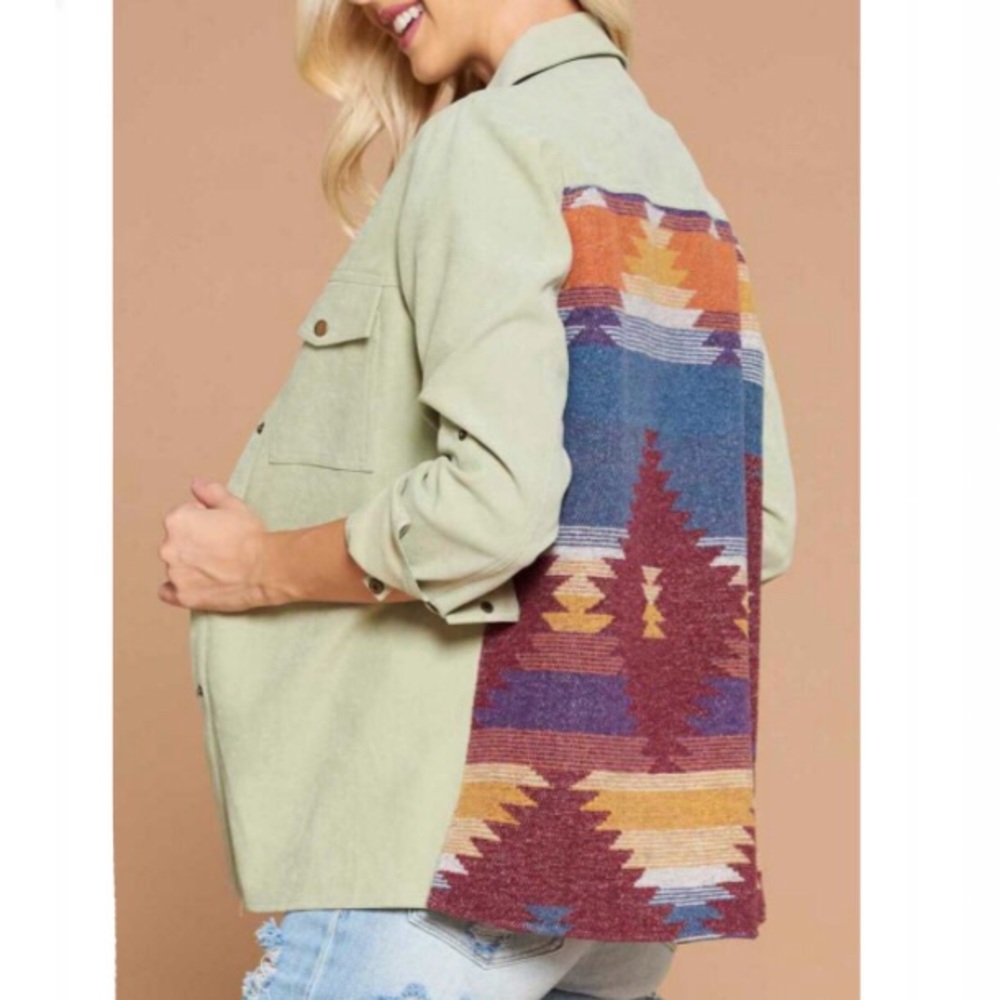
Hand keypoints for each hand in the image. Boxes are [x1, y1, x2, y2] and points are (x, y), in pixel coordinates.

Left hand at [158, 478, 271, 611]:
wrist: (265, 568)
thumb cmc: (250, 536)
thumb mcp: (233, 505)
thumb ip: (210, 492)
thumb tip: (196, 484)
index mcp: (177, 521)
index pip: (182, 517)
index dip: (202, 521)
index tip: (218, 529)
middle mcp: (169, 547)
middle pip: (176, 542)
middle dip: (193, 543)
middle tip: (219, 548)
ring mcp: (174, 573)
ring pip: (176, 565)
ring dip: (189, 565)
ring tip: (217, 567)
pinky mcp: (183, 595)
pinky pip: (168, 592)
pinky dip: (177, 588)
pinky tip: (194, 584)